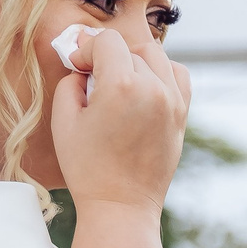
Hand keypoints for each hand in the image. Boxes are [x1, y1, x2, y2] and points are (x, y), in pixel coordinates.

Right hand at [49, 27, 189, 210]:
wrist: (121, 206)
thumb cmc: (87, 169)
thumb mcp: (64, 122)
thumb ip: (70, 82)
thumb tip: (83, 67)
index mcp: (121, 87)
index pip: (106, 41)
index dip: (87, 48)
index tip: (77, 65)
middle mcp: (153, 89)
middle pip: (129, 48)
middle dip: (107, 57)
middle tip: (92, 79)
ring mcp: (173, 101)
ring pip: (155, 56)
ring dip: (133, 61)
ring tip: (118, 83)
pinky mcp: (182, 114)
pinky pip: (177, 75)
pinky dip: (161, 72)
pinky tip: (144, 87)